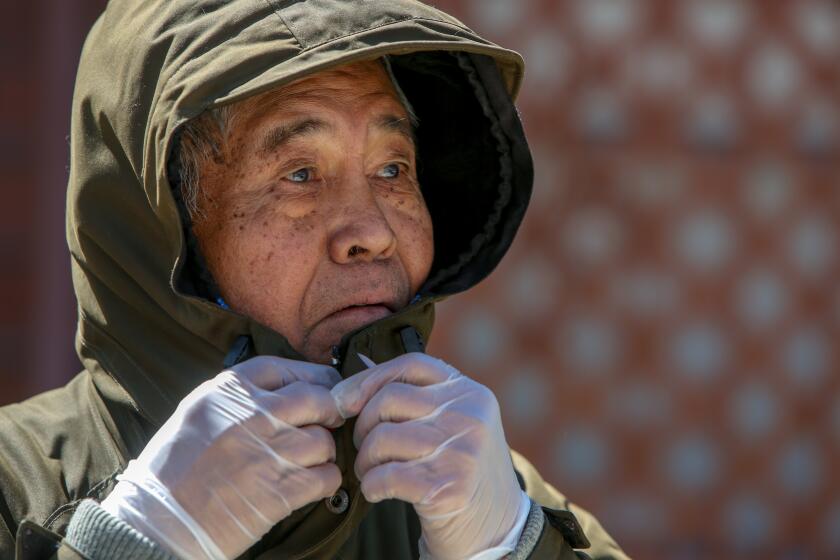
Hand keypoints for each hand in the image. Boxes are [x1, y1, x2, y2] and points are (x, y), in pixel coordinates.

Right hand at [101, 356, 344, 559]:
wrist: (158, 523)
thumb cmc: (174, 469)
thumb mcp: (198, 412)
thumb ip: (239, 395)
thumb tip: (288, 387)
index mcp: (228, 392)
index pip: (284, 368)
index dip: (311, 376)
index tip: (322, 385)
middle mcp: (252, 416)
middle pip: (316, 399)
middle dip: (329, 410)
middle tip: (329, 421)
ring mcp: (269, 454)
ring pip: (325, 440)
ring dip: (324, 451)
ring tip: (309, 460)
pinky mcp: (281, 492)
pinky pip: (327, 476)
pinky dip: (326, 480)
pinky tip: (312, 483)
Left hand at [331, 353, 527, 558]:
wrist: (496, 529)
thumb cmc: (461, 472)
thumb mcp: (454, 424)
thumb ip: (416, 396)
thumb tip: (360, 365)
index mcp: (470, 392)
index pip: (411, 364)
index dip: (370, 378)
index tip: (345, 400)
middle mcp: (470, 415)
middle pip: (389, 399)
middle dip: (363, 425)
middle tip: (364, 448)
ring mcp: (461, 450)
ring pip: (383, 438)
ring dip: (365, 460)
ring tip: (371, 472)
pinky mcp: (448, 487)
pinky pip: (385, 475)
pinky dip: (371, 485)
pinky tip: (378, 491)